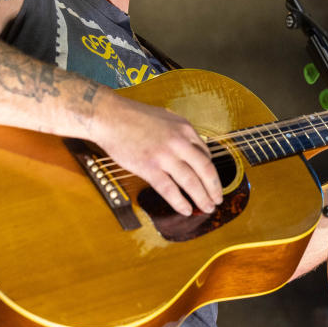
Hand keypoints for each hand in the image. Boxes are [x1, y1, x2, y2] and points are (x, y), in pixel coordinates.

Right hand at [90, 94, 222, 216]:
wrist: (110, 116)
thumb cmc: (134, 116)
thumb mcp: (166, 118)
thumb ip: (180, 133)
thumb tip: (191, 149)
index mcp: (185, 128)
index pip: (206, 153)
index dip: (211, 171)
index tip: (212, 181)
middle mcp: (179, 142)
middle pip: (205, 170)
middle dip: (214, 188)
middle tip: (218, 199)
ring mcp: (165, 156)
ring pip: (191, 182)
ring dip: (202, 198)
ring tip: (207, 208)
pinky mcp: (149, 167)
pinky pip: (170, 190)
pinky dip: (180, 202)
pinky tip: (186, 210)